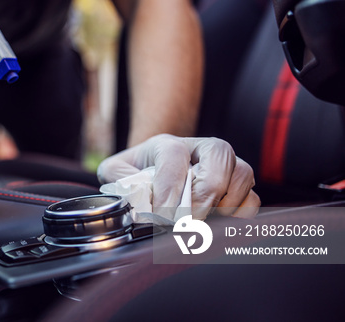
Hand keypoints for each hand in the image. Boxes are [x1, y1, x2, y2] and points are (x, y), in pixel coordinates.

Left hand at [97, 134, 259, 219]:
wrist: (149, 173)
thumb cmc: (134, 174)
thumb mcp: (115, 173)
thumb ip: (119, 182)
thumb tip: (133, 200)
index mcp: (166, 144)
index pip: (175, 154)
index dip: (170, 186)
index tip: (163, 215)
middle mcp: (199, 149)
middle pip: (220, 154)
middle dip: (205, 192)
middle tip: (189, 220)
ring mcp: (222, 166)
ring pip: (242, 173)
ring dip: (226, 203)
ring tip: (204, 221)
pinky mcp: (236, 187)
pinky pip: (252, 197)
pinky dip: (240, 214)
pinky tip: (218, 224)